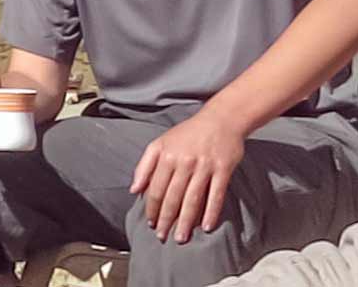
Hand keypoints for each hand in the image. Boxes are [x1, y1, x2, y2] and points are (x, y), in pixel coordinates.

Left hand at [130, 109, 245, 243]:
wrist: (220, 119)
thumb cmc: (188, 133)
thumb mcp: (161, 142)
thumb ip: (144, 165)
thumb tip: (134, 189)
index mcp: (167, 155)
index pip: (156, 188)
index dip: (152, 208)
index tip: (151, 223)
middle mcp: (184, 161)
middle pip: (173, 197)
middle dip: (166, 220)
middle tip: (163, 237)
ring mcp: (204, 166)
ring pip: (193, 199)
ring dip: (185, 221)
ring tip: (181, 238)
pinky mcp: (223, 169)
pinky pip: (216, 194)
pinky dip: (211, 212)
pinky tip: (206, 227)